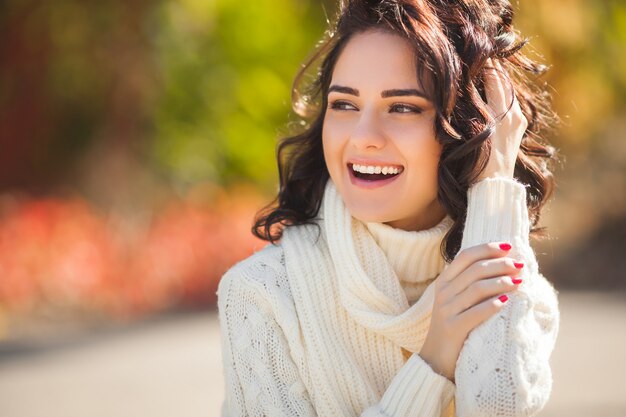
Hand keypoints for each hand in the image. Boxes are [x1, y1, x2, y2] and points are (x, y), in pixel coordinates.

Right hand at [418, 242, 522, 381]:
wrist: (436, 359)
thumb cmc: (454, 326)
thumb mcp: (457, 301)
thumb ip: (471, 284)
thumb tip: (503, 265)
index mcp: (444, 282)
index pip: (465, 256)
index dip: (486, 248)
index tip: (508, 247)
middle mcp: (443, 293)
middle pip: (475, 270)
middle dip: (500, 265)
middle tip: (519, 266)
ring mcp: (446, 310)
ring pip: (477, 288)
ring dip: (501, 282)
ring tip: (519, 281)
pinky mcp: (453, 328)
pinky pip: (475, 313)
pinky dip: (493, 305)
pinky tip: (507, 301)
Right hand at [478, 58, 527, 180]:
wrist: (493, 187)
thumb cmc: (477, 162)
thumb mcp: (473, 129)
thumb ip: (472, 104)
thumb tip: (465, 82)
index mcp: (504, 111)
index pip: (494, 76)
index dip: (483, 63)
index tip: (472, 54)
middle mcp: (515, 113)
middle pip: (502, 82)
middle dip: (489, 72)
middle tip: (474, 62)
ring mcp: (519, 122)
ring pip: (506, 93)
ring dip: (493, 84)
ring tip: (478, 77)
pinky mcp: (518, 130)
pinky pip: (507, 105)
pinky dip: (497, 97)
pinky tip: (485, 99)